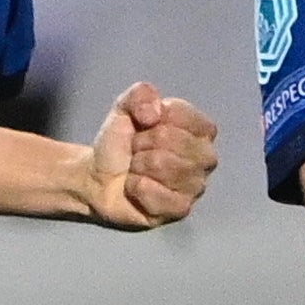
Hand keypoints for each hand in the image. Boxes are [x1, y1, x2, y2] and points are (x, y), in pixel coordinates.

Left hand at [87, 80, 218, 229]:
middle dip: (142, 144)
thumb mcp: (126, 107)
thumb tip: (153, 114)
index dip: (152, 119)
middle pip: (171, 139)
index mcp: (200, 129)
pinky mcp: (181, 209)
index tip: (143, 127)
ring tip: (135, 169)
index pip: (182, 115)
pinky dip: (137, 188)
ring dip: (138, 166)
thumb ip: (141, 94)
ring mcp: (196, 186)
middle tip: (136, 152)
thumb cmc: (121, 143)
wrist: (98, 176)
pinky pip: (158, 194)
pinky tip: (135, 188)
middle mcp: (206, 157)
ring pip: (164, 165)